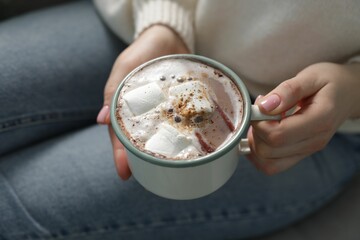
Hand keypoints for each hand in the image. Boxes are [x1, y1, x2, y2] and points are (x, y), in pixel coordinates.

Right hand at [97, 25, 189, 179]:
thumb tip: (100, 120)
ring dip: (162, 150)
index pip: (120, 135)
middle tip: (148, 176)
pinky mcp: (180, 106)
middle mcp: (145, 113)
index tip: (124, 174)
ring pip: (160, 135)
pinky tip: (188, 145)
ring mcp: (163, 111)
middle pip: (140, 140)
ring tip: (168, 168)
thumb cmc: (143, 51)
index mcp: (125, 107)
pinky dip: (182, 133)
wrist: (170, 36)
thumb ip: (113, 90)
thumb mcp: (125, 66)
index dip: (121, 154)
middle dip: (141, 158)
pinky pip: (180, 122)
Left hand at [247, 62, 359, 174]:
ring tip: (261, 123)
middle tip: (260, 112)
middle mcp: (314, 142)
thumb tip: (264, 106)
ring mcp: (307, 151)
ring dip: (255, 144)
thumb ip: (288, 91)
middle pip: (268, 152)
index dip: (259, 122)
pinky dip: (259, 152)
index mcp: (319, 121)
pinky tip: (262, 133)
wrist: (348, 93)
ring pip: (267, 163)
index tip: (259, 106)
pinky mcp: (300, 154)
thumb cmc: (330, 82)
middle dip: (255, 132)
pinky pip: (272, 165)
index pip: (277, 135)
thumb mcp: (310, 77)